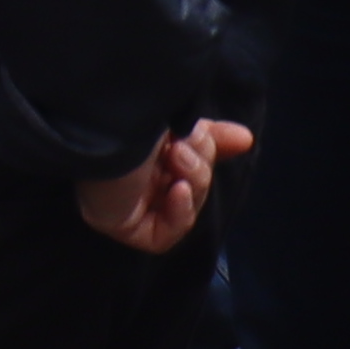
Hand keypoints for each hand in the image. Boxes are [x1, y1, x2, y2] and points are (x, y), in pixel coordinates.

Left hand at [80, 119, 246, 253]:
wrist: (103, 125)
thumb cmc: (133, 115)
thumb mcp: (180, 120)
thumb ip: (211, 135)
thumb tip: (246, 138)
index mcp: (147, 145)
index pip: (190, 156)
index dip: (214, 148)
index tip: (241, 139)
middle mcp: (136, 173)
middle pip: (194, 182)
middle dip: (201, 161)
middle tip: (185, 143)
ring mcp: (129, 201)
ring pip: (186, 205)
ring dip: (192, 180)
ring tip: (176, 157)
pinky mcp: (123, 226)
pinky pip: (166, 233)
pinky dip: (179, 212)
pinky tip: (177, 190)